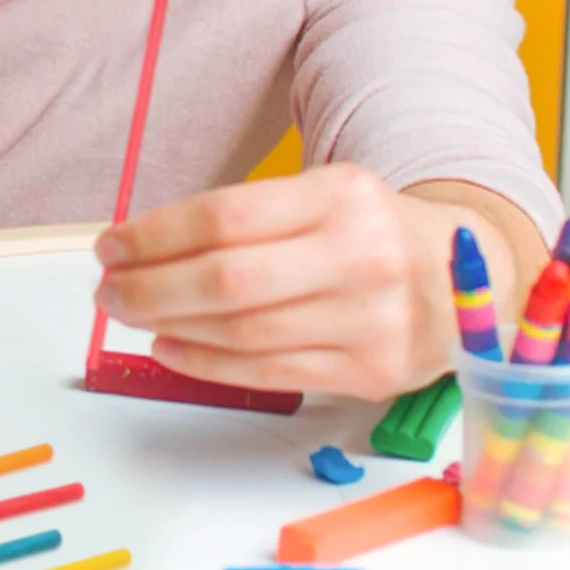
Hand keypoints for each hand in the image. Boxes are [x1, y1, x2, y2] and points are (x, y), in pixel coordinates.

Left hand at [91, 164, 466, 400]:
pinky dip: (207, 364)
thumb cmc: (364, 233)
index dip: (153, 236)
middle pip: (228, 280)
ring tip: (131, 315)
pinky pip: (270, 373)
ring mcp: (373, 321)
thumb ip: (241, 218)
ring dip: (170, 327)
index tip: (110, 247)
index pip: (224, 217)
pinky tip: (169, 347)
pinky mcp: (373, 374)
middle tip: (107, 290)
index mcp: (341, 195)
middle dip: (150, 288)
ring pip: (243, 333)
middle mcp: (362, 257)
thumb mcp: (318, 196)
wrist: (462, 278)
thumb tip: (138, 248)